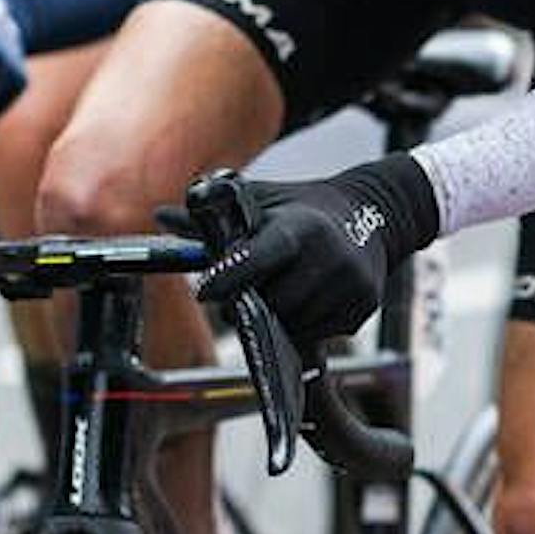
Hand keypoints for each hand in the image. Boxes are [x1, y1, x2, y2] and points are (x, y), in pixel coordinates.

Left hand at [187, 155, 438, 350]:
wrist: (373, 212)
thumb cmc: (303, 207)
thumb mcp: (262, 200)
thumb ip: (213, 216)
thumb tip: (161, 216)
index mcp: (301, 228)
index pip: (259, 259)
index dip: (230, 277)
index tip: (206, 291)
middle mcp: (330, 258)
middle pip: (274, 303)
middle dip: (252, 302)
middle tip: (242, 293)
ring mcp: (350, 286)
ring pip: (295, 324)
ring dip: (278, 316)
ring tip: (280, 289)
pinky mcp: (363, 308)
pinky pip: (318, 332)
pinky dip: (303, 322)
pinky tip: (306, 297)